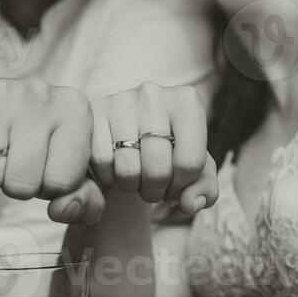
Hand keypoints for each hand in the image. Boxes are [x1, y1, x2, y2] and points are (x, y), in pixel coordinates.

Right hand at [0, 76, 101, 214]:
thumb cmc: (25, 147)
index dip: (47, 188)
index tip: (41, 168)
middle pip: (23, 182)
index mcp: (76, 110)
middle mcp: (41, 93)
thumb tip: (64, 210)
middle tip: (11, 161)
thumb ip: (84, 201)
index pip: (63, 182)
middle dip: (14, 184)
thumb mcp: (63, 173)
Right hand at [87, 82, 218, 210]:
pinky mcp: (92, 112)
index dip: (182, 186)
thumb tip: (191, 203)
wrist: (131, 133)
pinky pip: (102, 163)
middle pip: (158, 170)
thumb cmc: (169, 151)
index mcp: (186, 101)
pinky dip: (108, 176)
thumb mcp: (196, 170)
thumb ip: (205, 190)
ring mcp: (120, 100)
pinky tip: (114, 166)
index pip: (190, 163)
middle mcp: (153, 94)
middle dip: (156, 191)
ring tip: (135, 175)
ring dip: (131, 186)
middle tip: (153, 185)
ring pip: (128, 170)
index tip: (176, 183)